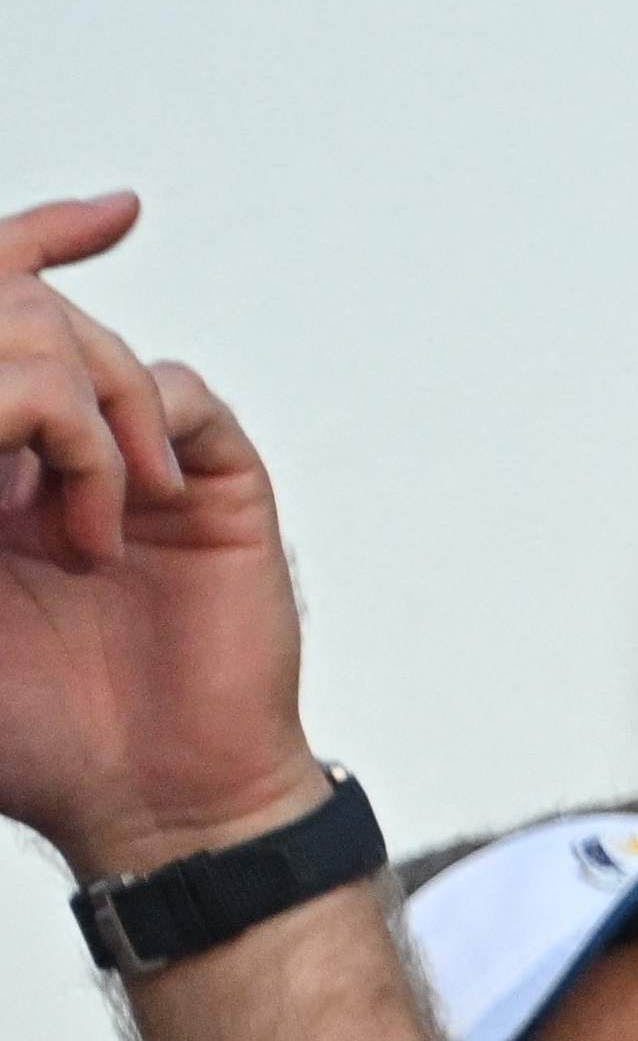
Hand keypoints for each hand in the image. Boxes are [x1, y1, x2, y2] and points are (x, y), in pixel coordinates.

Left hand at [0, 201, 328, 883]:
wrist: (151, 801)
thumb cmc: (31, 734)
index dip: (4, 260)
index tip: (61, 239)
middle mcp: (45, 455)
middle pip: (25, 318)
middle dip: (22, 362)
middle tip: (18, 479)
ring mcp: (135, 464)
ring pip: (96, 355)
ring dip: (72, 430)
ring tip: (73, 535)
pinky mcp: (213, 483)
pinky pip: (176, 397)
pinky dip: (143, 438)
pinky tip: (135, 512)